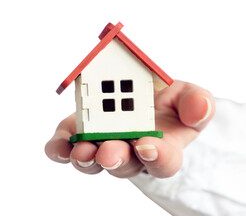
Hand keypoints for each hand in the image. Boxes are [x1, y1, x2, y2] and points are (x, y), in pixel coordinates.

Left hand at [45, 80, 214, 177]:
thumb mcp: (187, 95)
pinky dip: (60, 150)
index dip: (156, 158)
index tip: (148, 146)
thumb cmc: (166, 100)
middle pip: (123, 164)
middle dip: (115, 159)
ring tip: (81, 149)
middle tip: (109, 152)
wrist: (140, 93)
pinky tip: (58, 146)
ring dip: (86, 158)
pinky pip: (66, 150)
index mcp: (160, 145)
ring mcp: (102, 145)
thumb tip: (200, 109)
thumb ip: (196, 102)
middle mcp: (129, 151)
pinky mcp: (79, 136)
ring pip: (93, 161)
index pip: (162, 162)